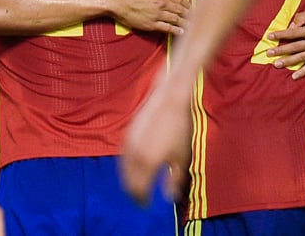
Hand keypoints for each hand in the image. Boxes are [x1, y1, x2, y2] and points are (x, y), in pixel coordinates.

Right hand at [110, 0, 189, 34]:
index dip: (185, 3)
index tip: (190, 6)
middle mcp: (161, 3)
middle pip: (179, 9)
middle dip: (188, 13)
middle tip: (194, 16)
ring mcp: (156, 15)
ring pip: (175, 19)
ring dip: (184, 22)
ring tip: (191, 25)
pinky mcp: (150, 24)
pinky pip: (166, 28)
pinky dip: (175, 30)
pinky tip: (180, 32)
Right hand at [119, 82, 191, 204]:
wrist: (170, 99)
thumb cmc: (180, 129)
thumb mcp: (182, 158)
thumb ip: (174, 180)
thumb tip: (169, 198)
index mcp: (147, 163)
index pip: (138, 190)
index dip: (141, 200)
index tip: (147, 205)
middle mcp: (133, 156)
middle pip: (127, 182)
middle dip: (134, 192)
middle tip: (142, 199)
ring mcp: (127, 144)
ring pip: (123, 170)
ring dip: (129, 180)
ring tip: (138, 185)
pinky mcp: (127, 134)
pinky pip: (123, 157)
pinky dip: (127, 167)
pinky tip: (136, 167)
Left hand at [266, 7, 304, 79]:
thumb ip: (303, 18)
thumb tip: (291, 27)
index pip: (294, 33)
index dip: (281, 34)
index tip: (270, 36)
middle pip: (295, 47)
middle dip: (281, 50)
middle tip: (268, 54)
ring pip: (302, 58)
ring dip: (288, 62)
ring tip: (277, 64)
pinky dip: (304, 72)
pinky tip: (294, 77)